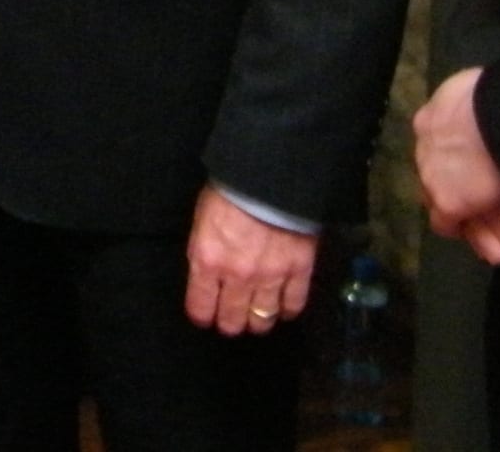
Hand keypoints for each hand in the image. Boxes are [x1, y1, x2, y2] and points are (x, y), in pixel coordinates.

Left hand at [183, 188, 316, 334]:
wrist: (269, 175)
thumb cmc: (230, 191)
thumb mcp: (203, 220)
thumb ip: (205, 252)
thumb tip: (207, 274)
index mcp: (208, 261)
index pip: (201, 308)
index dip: (203, 315)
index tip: (206, 315)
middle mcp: (237, 276)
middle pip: (233, 321)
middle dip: (231, 323)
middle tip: (233, 318)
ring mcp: (270, 277)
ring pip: (263, 319)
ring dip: (258, 321)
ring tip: (258, 315)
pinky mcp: (298, 271)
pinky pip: (293, 305)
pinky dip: (287, 310)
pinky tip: (283, 306)